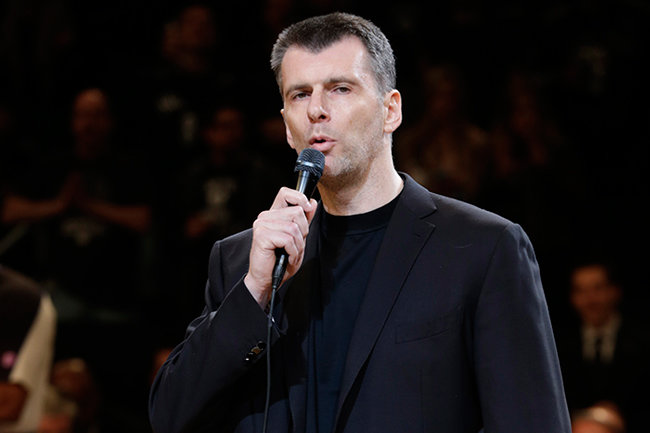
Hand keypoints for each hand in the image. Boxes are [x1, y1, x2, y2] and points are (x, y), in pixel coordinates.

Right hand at [244, 187, 316, 307]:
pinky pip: (288, 239)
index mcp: (274, 215)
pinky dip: (293, 251)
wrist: (267, 280)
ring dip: (298, 245)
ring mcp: (262, 225)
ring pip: (294, 227)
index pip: (285, 193)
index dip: (299, 198)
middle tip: (295, 246)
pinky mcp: (261, 236)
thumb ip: (304, 221)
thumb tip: (312, 203)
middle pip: (296, 212)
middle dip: (303, 232)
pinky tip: (287, 257)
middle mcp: (265, 217)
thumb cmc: (281, 260)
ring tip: (291, 254)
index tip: (307, 208)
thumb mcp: (298, 238)